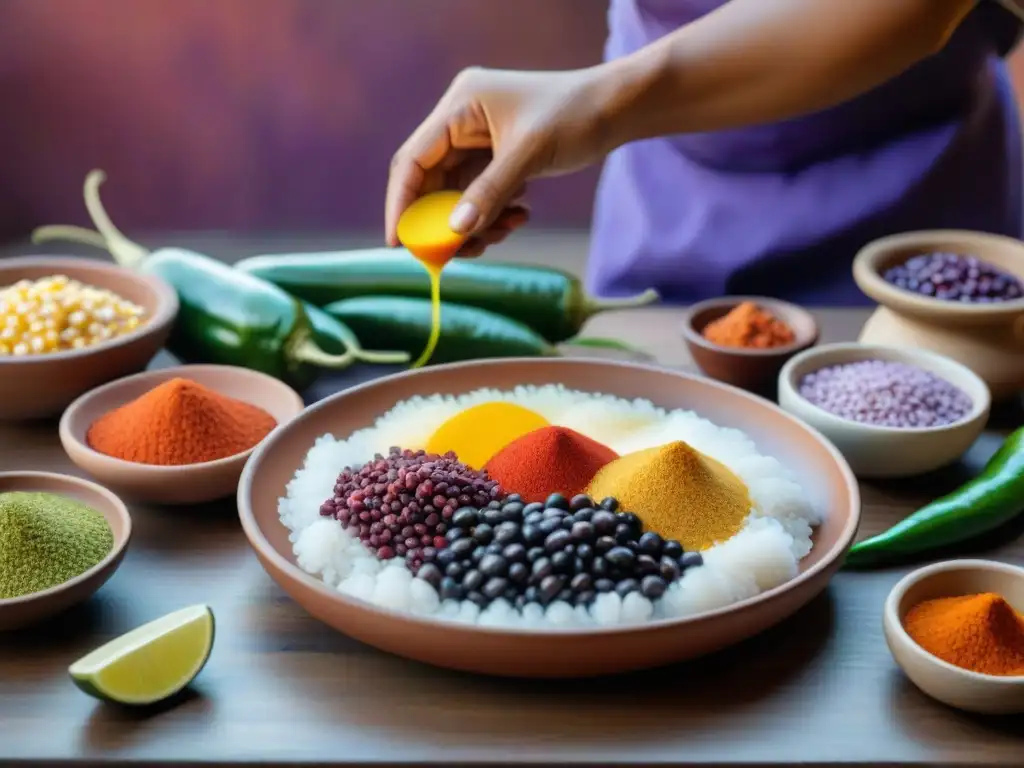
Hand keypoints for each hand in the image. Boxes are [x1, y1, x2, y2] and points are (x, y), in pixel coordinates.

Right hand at [385, 66, 609, 256]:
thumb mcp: (528, 155)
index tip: (398, 244)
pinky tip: (519, 217)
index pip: (413, 159)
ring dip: (474, 222)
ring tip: (504, 232)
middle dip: (442, 222)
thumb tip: (452, 232)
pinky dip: (493, 214)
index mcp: (459, 106)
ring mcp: (478, 140)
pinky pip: (480, 195)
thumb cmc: (575, 116)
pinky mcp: (497, 157)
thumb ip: (488, 193)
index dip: (401, 203)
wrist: (618, 108)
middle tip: (457, 254)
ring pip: (456, 195)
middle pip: (430, 182)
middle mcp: (461, 120)